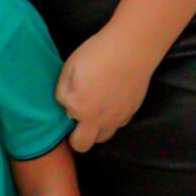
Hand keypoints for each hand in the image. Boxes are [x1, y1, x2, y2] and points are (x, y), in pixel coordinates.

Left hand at [57, 24, 158, 152]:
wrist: (131, 49)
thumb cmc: (97, 54)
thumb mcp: (70, 67)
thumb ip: (63, 91)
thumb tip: (67, 106)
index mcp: (80, 109)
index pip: (63, 114)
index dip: (65, 102)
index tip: (70, 92)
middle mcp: (99, 121)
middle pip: (82, 145)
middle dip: (76, 137)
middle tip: (77, 117)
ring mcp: (117, 119)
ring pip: (102, 137)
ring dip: (95, 130)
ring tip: (95, 109)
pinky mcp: (131, 113)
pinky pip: (116, 125)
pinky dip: (110, 119)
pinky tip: (111, 101)